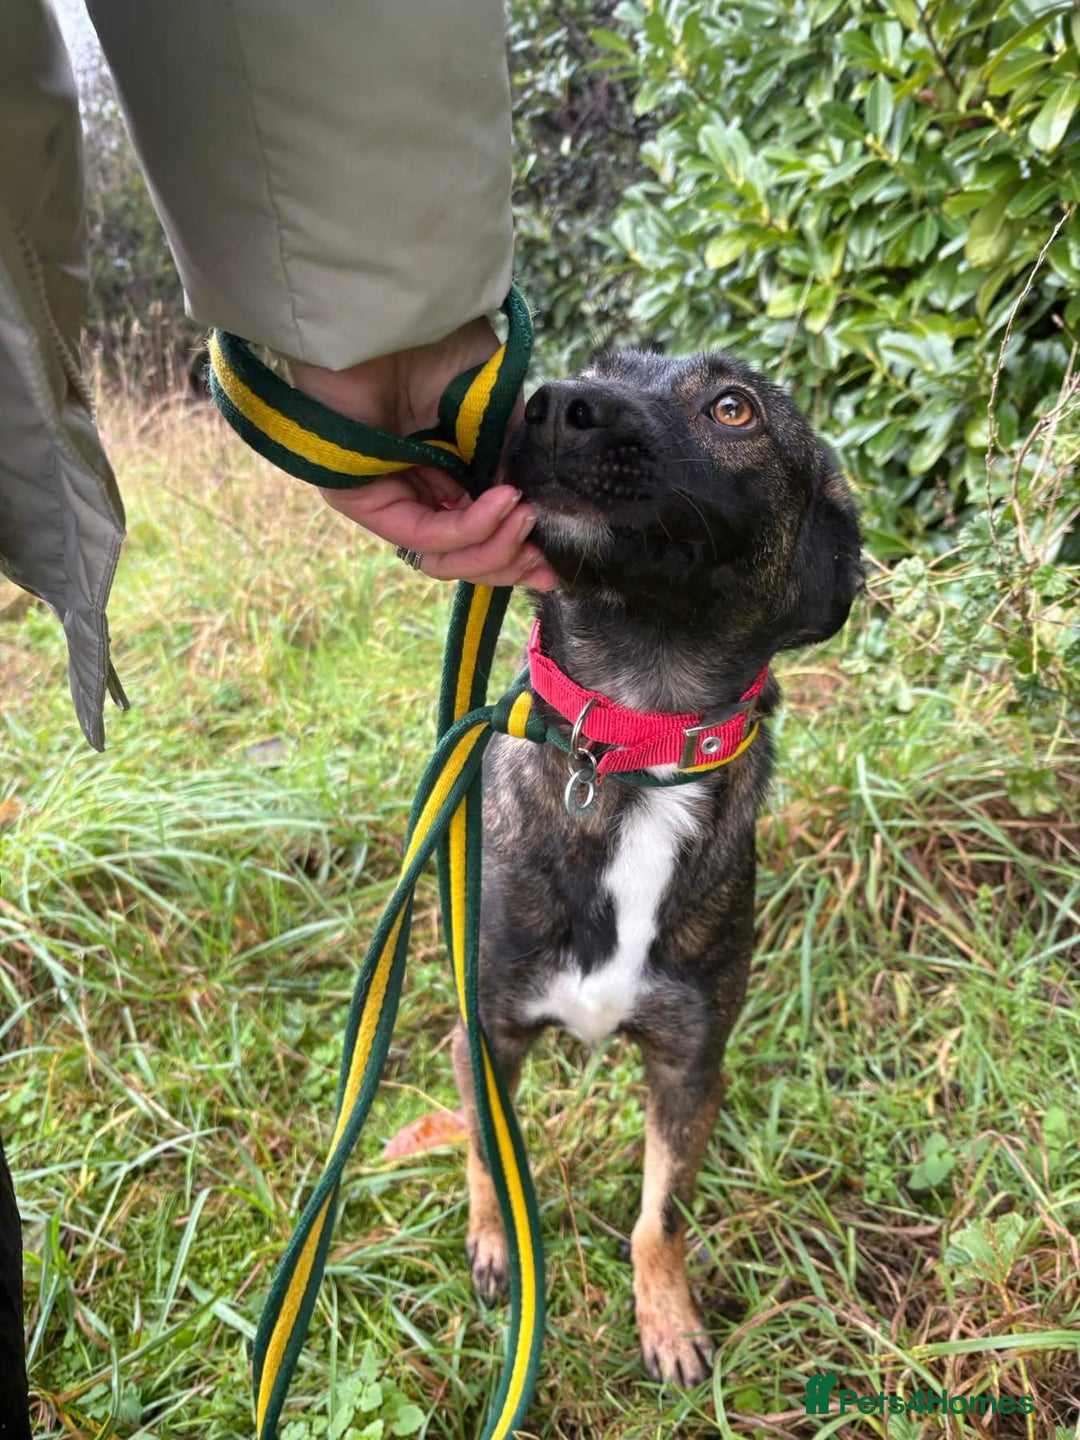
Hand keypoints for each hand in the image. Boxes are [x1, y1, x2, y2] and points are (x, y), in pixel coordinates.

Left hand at [289, 319, 557, 588]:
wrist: (396, 313)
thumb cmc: (441, 344)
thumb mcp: (498, 409)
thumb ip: (512, 463)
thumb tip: (532, 515)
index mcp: (450, 474)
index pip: (482, 535)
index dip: (519, 555)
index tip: (555, 565)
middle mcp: (420, 492)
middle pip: (465, 557)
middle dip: (510, 560)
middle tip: (543, 553)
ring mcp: (391, 498)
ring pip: (445, 557)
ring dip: (494, 548)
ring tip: (524, 516)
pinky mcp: (364, 499)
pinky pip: (423, 534)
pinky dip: (471, 527)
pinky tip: (504, 503)